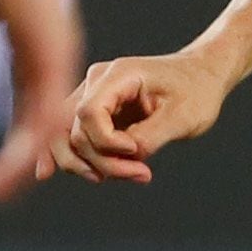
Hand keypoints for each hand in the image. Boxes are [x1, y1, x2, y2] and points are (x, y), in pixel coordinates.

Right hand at [0, 0, 84, 200]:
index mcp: (31, 51)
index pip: (25, 106)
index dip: (15, 138)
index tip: (1, 168)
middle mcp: (51, 61)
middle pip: (41, 125)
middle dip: (24, 162)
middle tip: (2, 195)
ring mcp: (56, 60)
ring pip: (46, 126)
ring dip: (22, 162)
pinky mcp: (53, 56)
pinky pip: (45, 108)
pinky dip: (31, 141)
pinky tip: (18, 168)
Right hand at [61, 46, 231, 182]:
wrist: (202, 77)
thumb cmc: (197, 91)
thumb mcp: (183, 116)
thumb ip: (150, 136)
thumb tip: (124, 157)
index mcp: (117, 75)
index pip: (88, 114)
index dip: (107, 142)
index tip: (138, 152)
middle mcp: (96, 82)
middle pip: (74, 130)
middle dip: (103, 161)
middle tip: (143, 175)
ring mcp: (91, 96)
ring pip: (66, 137)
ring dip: (89, 164)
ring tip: (130, 175)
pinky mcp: (95, 112)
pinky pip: (73, 137)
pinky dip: (72, 157)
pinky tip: (49, 173)